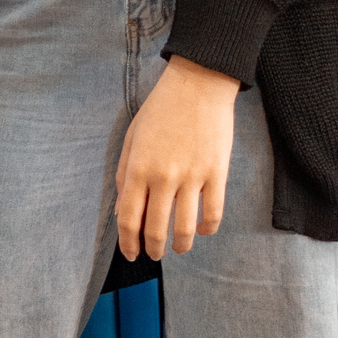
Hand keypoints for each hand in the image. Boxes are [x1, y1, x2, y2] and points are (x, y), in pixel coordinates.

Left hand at [115, 56, 239, 259]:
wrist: (198, 82)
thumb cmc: (161, 108)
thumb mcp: (133, 136)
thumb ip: (123, 173)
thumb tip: (121, 209)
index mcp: (138, 167)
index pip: (128, 219)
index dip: (128, 243)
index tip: (132, 254)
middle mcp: (163, 176)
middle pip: (155, 230)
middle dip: (153, 250)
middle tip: (155, 254)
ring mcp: (192, 176)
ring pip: (185, 230)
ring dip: (180, 246)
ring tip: (179, 247)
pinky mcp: (216, 173)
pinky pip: (213, 215)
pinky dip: (207, 230)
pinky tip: (202, 229)